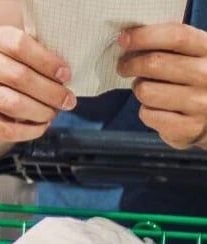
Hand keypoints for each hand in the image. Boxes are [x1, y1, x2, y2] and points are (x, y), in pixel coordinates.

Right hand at [0, 26, 76, 147]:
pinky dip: (28, 130)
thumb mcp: (29, 55)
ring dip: (39, 111)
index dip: (47, 62)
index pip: (20, 46)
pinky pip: (3, 128)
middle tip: (68, 101)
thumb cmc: (18, 70)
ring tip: (53, 113)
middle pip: (18, 77)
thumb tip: (66, 78)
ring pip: (10, 103)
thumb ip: (44, 58)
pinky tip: (41, 126)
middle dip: (49, 92)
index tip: (66, 75)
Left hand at [119, 24, 206, 148]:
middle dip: (130, 64)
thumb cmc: (195, 80)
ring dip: (139, 89)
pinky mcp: (188, 127)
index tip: (123, 39)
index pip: (177, 36)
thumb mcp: (193, 56)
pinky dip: (145, 111)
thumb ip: (170, 46)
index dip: (145, 36)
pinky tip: (156, 108)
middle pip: (155, 63)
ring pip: (146, 91)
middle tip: (124, 67)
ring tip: (146, 88)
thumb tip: (129, 40)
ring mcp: (200, 103)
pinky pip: (147, 114)